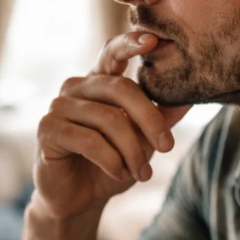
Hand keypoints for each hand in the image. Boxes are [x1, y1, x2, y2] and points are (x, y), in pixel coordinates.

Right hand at [32, 32, 191, 219]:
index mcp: (99, 81)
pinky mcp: (48, 130)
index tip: (154, 40)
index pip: (112, 52)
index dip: (130, 42)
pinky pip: (88, 139)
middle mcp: (76, 87)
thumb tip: (191, 97)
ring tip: (142, 173)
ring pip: (108, 118)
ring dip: (132, 151)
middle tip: (167, 147)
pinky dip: (112, 160)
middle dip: (150, 119)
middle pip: (120, 88)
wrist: (79, 200)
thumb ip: (162, 117)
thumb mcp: (143, 140)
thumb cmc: (111, 164)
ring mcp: (59, 106)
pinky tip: (120, 174)